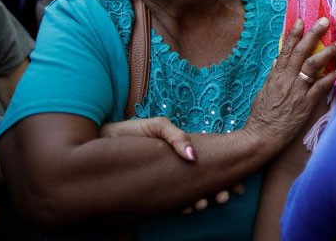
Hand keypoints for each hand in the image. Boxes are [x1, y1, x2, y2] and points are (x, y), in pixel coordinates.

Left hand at [98, 118, 246, 213]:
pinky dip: (185, 204)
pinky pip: (176, 198)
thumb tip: (192, 157)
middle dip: (218, 190)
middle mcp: (178, 163)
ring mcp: (168, 177)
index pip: (211, 161)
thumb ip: (176, 137)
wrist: (100, 145)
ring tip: (203, 204)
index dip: (226, 174)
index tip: (236, 186)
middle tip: (223, 198)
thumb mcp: (157, 128)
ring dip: (202, 199)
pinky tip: (187, 208)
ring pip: (194, 191)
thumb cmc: (130, 134)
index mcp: (182, 148)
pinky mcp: (155, 188)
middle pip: (207, 179)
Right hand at [245, 19, 335, 150]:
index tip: (301, 21)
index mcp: (276, 75)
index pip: (286, 50)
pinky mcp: (305, 105)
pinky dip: (328, 79)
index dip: (294, 34)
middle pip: (300, 52)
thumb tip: (277, 61)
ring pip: (311, 66)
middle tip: (325, 22)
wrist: (261, 136)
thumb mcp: (264, 91)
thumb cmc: (262, 115)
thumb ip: (273, 76)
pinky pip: (319, 89)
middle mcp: (286, 80)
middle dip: (313, 35)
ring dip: (324, 53)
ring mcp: (296, 91)